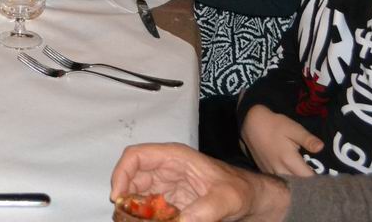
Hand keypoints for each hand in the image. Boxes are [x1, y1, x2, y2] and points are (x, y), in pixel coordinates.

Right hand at [109, 142, 290, 221]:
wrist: (253, 200)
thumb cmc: (241, 191)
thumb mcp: (226, 199)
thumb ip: (204, 211)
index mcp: (175, 157)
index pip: (136, 156)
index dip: (122, 173)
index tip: (118, 197)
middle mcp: (166, 168)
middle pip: (132, 175)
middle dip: (124, 195)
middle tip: (123, 217)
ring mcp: (167, 184)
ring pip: (137, 192)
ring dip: (133, 208)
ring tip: (134, 220)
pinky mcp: (171, 200)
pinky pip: (149, 206)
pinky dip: (145, 216)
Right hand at [240, 105, 321, 177]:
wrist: (250, 123)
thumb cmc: (274, 124)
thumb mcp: (293, 128)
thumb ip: (307, 139)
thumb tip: (321, 148)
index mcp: (289, 160)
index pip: (308, 178)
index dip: (317, 177)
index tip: (322, 171)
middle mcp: (279, 170)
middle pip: (299, 183)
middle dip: (307, 179)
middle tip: (312, 168)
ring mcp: (271, 171)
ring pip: (289, 182)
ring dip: (296, 179)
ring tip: (301, 168)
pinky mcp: (265, 170)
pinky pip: (279, 179)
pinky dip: (286, 176)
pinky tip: (288, 167)